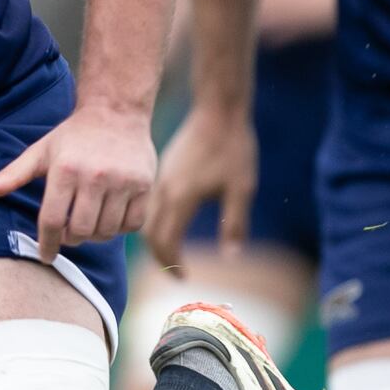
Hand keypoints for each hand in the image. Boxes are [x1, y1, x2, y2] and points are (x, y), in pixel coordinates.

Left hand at [0, 104, 155, 261]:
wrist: (116, 112)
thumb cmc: (73, 137)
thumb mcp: (40, 152)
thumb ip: (12, 175)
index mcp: (65, 169)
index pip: (53, 221)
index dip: (47, 244)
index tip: (46, 255)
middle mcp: (95, 176)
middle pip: (81, 231)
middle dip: (72, 239)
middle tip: (69, 232)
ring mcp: (123, 182)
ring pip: (107, 231)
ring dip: (95, 235)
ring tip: (89, 221)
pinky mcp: (145, 185)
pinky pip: (132, 224)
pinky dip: (120, 228)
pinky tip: (111, 216)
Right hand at [145, 102, 255, 269]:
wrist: (218, 110)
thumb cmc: (233, 149)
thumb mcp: (242, 189)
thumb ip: (235, 224)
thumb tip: (231, 257)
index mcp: (181, 197)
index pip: (165, 242)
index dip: (172, 266)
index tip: (185, 279)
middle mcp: (164, 189)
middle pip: (149, 234)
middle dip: (160, 258)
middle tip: (176, 272)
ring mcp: (160, 178)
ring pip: (146, 218)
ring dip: (156, 239)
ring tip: (173, 253)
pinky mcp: (163, 169)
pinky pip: (150, 203)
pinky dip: (156, 221)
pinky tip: (172, 223)